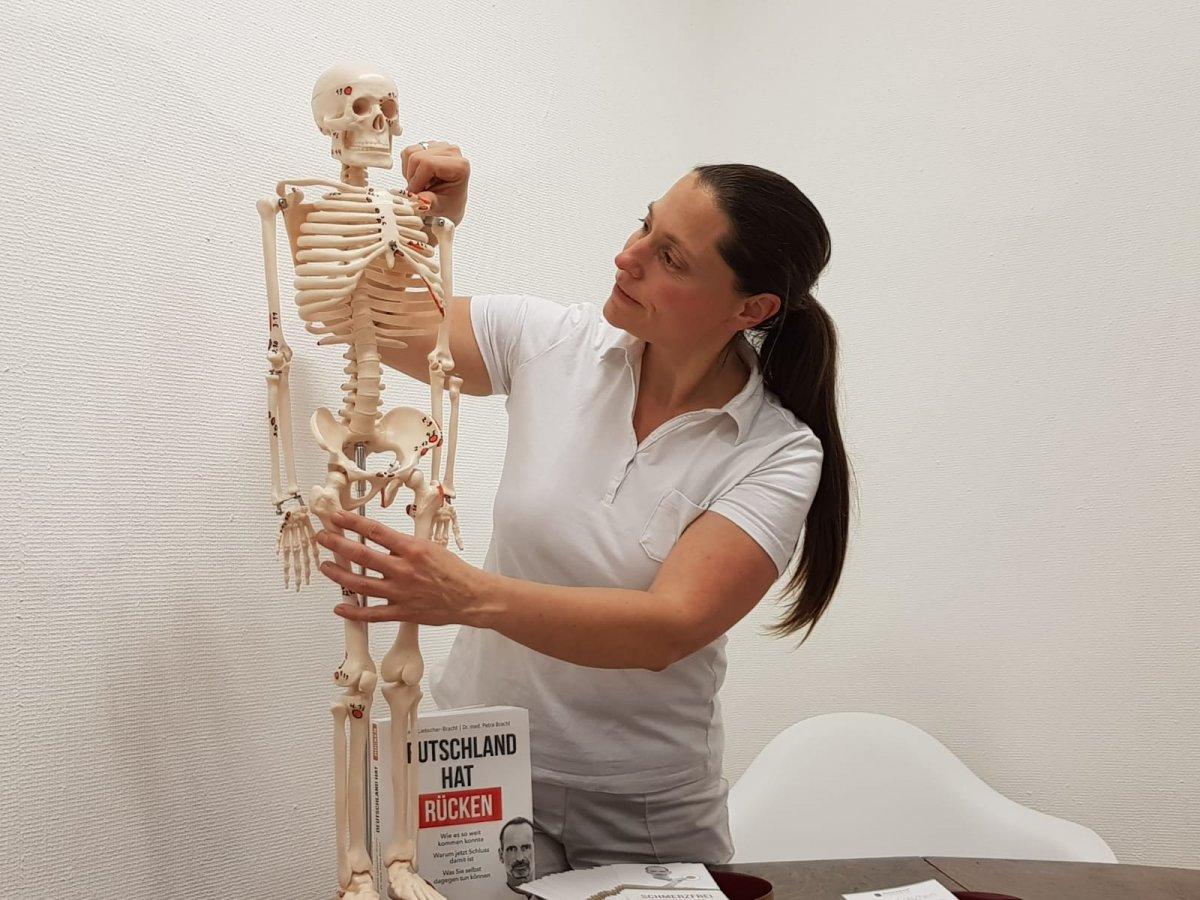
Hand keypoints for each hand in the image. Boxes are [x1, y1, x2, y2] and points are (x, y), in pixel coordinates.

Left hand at [315, 509, 483, 625]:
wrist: (470, 597)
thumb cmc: (453, 571)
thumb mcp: (429, 546)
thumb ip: (404, 545)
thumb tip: (380, 539)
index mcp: (411, 549)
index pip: (375, 532)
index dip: (352, 523)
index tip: (337, 517)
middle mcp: (403, 570)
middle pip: (362, 556)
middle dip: (337, 545)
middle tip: (322, 538)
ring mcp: (400, 593)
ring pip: (361, 584)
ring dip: (339, 575)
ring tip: (325, 567)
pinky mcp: (402, 612)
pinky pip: (372, 614)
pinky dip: (353, 612)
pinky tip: (339, 607)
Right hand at [400, 141, 468, 226]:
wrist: (451, 201)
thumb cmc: (450, 204)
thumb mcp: (441, 209)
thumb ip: (431, 204)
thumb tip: (418, 198)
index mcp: (459, 166)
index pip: (428, 163)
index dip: (417, 180)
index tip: (416, 193)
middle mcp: (451, 152)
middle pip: (417, 157)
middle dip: (413, 177)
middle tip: (419, 190)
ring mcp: (440, 146)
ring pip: (410, 152)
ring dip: (410, 172)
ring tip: (421, 183)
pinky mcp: (430, 145)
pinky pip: (409, 152)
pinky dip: (409, 166)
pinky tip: (420, 176)